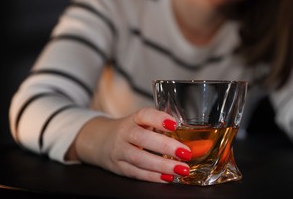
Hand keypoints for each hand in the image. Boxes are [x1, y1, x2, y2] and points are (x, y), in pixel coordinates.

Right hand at [69, 108, 191, 182]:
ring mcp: (120, 151)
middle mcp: (124, 133)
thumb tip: (192, 134)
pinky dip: (153, 177)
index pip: (145, 114)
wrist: (101, 141)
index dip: (159, 118)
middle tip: (185, 152)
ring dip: (162, 165)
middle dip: (165, 146)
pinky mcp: (119, 167)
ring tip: (181, 169)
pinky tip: (168, 177)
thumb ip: (162, 125)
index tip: (174, 124)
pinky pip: (137, 173)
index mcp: (134, 119)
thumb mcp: (143, 122)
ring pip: (139, 159)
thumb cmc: (131, 130)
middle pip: (142, 138)